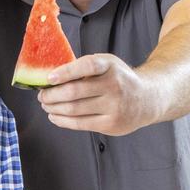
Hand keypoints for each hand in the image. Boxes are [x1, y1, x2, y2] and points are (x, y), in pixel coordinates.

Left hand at [37, 53, 156, 134]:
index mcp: (110, 66)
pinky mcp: (111, 124)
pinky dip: (62, 121)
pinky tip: (55, 116)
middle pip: (74, 92)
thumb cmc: (120, 79)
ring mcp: (113, 106)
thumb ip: (85, 68)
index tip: (48, 78)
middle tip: (42, 96)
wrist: (148, 99)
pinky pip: (80, 124)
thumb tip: (51, 77)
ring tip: (46, 106)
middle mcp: (113, 85)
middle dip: (51, 95)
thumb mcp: (108, 65)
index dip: (65, 72)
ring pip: (74, 109)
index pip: (86, 66)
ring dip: (54, 108)